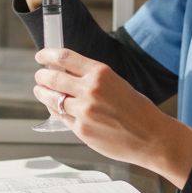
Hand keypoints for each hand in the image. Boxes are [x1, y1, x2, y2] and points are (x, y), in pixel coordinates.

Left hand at [32, 48, 191, 187]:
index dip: (47, 55)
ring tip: (41, 91)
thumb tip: (67, 72)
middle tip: (40, 76)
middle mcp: (90, 91)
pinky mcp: (81, 130)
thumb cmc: (138, 110)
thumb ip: (91, 78)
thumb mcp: (116, 83)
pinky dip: (54, 110)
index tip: (41, 56)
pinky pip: (60, 116)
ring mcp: (83, 112)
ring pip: (51, 98)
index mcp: (100, 73)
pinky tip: (55, 108)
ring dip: (42, 93)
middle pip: (52, 77)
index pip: (64, 57)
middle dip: (41, 76)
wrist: (151, 137)